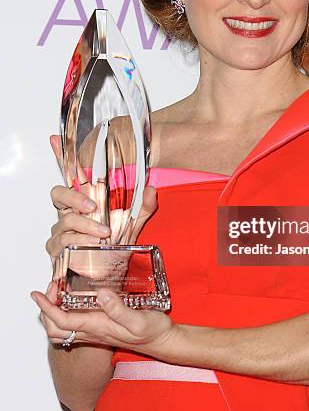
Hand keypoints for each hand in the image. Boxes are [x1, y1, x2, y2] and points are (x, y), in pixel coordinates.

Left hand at [31, 281, 173, 354]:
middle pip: (56, 328)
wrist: (162, 342)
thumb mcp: (138, 318)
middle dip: (46, 310)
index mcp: (98, 326)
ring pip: (64, 329)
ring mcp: (97, 331)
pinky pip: (76, 326)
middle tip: (48, 289)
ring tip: (56, 294)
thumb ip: (119, 308)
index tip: (38, 294)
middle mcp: (94, 330)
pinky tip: (74, 302)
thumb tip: (102, 294)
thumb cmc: (152, 331)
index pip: (62, 320)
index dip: (47, 307)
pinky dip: (66, 315)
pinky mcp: (103, 329)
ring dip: (53, 314)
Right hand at [47, 135, 157, 276]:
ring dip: (85, 226)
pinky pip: (61, 242)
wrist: (111, 271)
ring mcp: (61, 231)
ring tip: (104, 234)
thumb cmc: (117, 242)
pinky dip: (78, 243)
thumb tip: (151, 189)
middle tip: (92, 207)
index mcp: (84, 199)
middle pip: (58, 194)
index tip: (54, 139)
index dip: (60, 155)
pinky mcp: (58, 250)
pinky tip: (91, 246)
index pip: (70, 174)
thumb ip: (144, 204)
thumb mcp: (135, 220)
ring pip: (64, 221)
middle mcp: (69, 212)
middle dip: (74, 198)